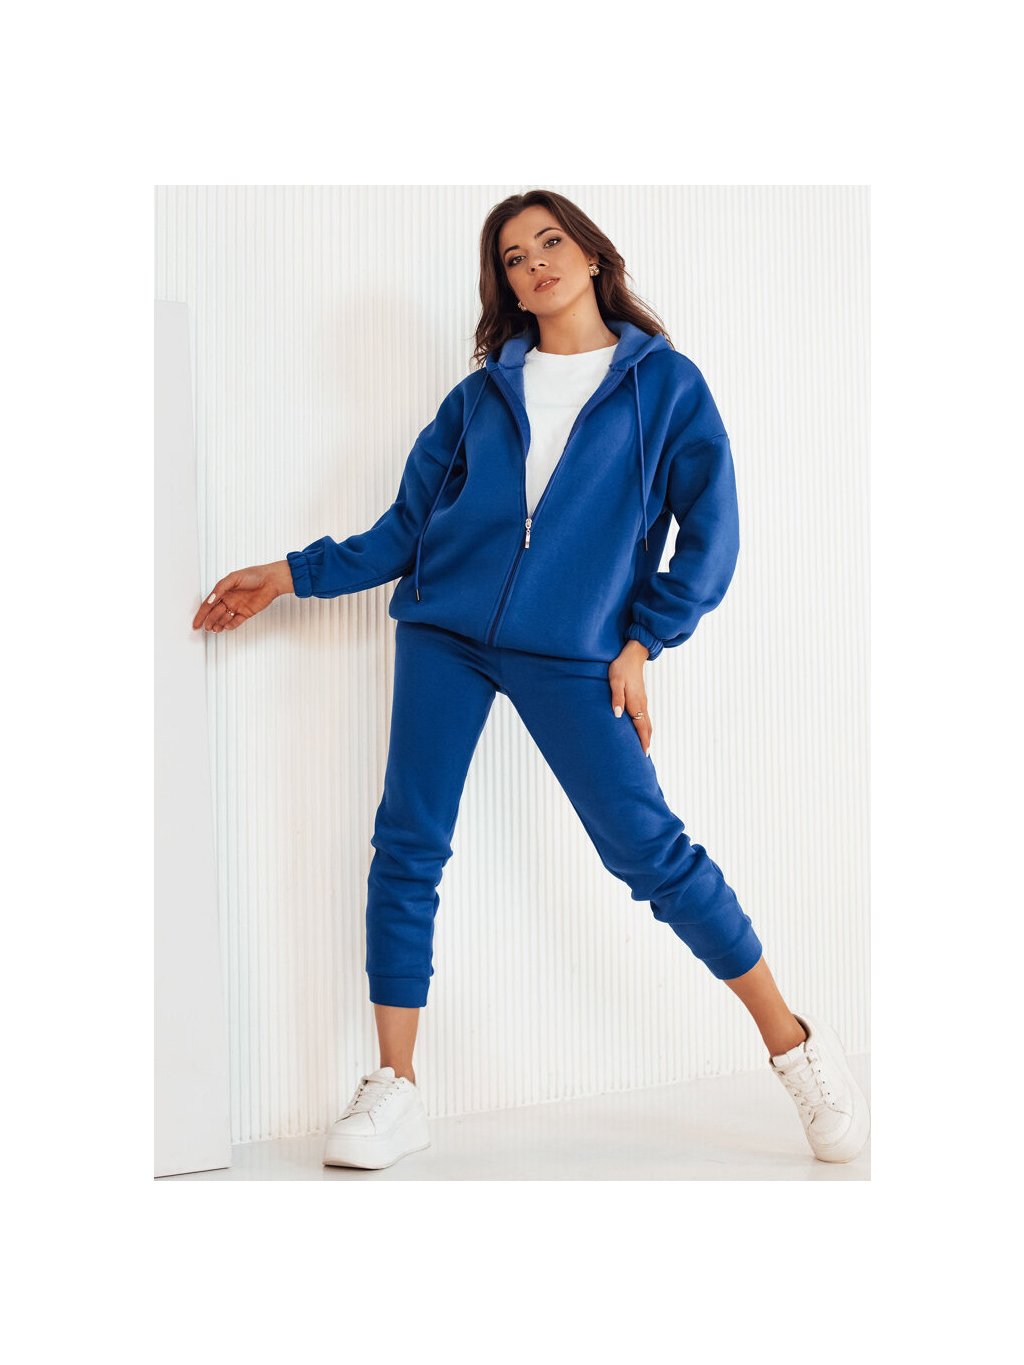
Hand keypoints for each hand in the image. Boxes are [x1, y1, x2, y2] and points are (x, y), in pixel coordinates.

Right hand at [191, 560, 293, 632]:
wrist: (271, 580)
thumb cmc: (254, 575)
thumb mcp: (233, 578)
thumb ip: (220, 589)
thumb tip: (210, 600)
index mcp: (223, 590)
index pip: (208, 604)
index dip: (201, 614)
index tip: (196, 623)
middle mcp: (229, 599)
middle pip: (214, 613)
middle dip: (209, 621)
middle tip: (206, 628)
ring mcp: (237, 606)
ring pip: (224, 618)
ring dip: (218, 624)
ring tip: (215, 629)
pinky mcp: (246, 612)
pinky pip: (236, 621)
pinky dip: (231, 625)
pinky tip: (227, 627)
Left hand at [609, 640, 651, 755]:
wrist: (633, 654)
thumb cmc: (621, 667)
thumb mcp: (615, 681)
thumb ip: (616, 698)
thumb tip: (617, 715)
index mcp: (635, 702)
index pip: (641, 726)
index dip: (643, 740)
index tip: (644, 754)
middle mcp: (641, 704)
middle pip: (647, 727)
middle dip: (646, 741)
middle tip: (645, 756)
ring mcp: (643, 701)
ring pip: (647, 722)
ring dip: (647, 735)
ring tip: (644, 746)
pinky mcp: (641, 698)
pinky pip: (644, 716)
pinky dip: (645, 726)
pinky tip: (640, 729)